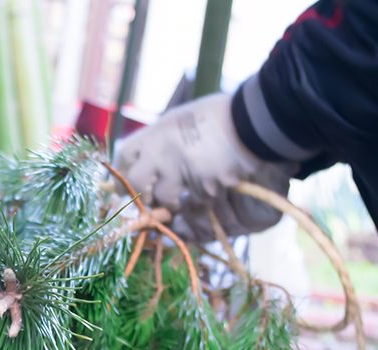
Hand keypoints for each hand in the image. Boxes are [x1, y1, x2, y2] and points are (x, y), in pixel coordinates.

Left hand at [113, 93, 293, 239]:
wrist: (254, 120)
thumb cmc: (219, 116)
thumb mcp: (181, 120)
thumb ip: (161, 140)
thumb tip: (146, 159)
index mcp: (156, 133)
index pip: (124, 157)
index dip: (122, 173)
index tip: (126, 182)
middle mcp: (163, 152)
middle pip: (135, 182)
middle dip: (140, 194)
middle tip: (150, 199)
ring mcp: (183, 171)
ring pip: (164, 198)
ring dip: (171, 203)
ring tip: (184, 197)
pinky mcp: (205, 187)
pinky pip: (195, 204)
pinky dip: (199, 204)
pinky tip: (208, 193)